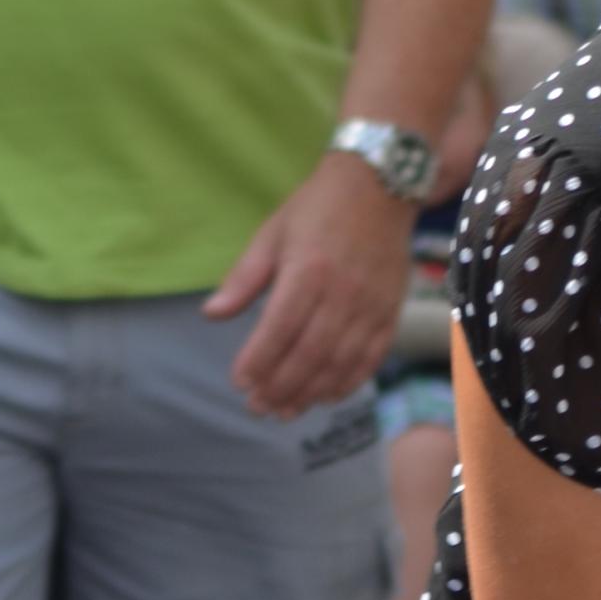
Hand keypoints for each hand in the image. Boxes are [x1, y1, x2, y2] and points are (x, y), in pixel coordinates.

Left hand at [207, 153, 417, 420]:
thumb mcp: (272, 235)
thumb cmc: (317, 209)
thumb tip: (212, 315)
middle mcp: (341, 295)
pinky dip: (346, 384)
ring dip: (310, 393)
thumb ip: (244, 279)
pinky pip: (368, 360)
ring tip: (285, 411)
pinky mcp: (388, 315)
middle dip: (281, 386)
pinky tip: (324, 398)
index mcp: (307, 271)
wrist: (379, 188)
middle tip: (258, 407)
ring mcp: (370, 308)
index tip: (240, 382)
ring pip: (339, 364)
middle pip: (309, 354)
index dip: (259, 361)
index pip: (279, 329)